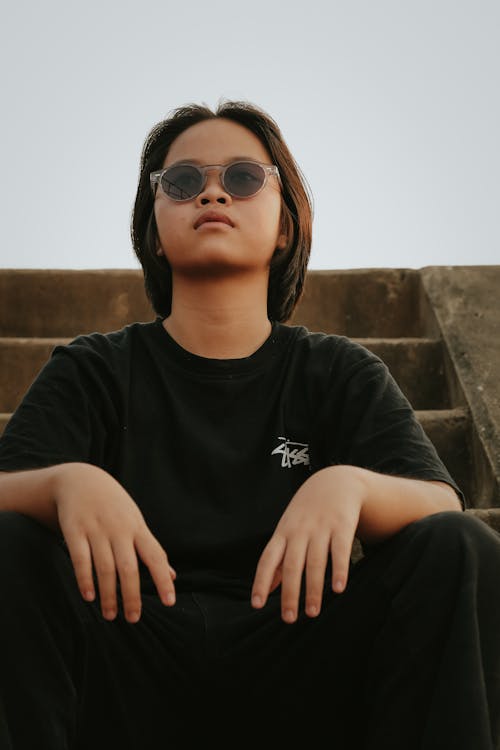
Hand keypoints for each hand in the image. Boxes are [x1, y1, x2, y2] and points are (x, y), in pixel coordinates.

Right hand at [53, 462, 175, 623]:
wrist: (81, 479)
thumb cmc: (114, 506)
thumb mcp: (136, 523)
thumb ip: (151, 550)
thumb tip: (171, 576)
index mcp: (138, 528)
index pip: (155, 556)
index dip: (162, 579)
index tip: (169, 602)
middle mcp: (119, 529)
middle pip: (129, 567)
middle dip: (132, 595)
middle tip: (133, 619)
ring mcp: (97, 529)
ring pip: (105, 567)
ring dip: (108, 594)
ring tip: (110, 615)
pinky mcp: (74, 529)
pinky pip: (80, 558)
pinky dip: (85, 578)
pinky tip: (89, 597)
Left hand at [251, 465, 364, 623]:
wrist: (335, 481)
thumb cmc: (307, 513)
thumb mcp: (288, 530)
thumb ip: (279, 559)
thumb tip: (268, 588)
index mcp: (283, 533)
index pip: (268, 559)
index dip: (261, 581)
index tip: (257, 605)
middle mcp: (300, 531)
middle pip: (292, 564)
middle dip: (290, 593)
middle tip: (289, 619)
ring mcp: (321, 527)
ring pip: (315, 561)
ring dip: (314, 588)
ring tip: (313, 613)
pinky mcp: (342, 525)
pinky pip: (340, 550)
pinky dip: (339, 569)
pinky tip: (339, 589)